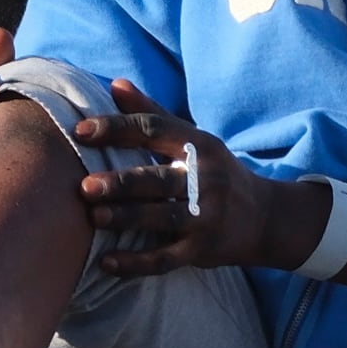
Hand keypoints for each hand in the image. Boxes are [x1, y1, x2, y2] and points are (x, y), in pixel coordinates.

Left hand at [71, 81, 284, 277]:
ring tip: (94, 218)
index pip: (154, 130)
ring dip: (127, 218)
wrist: (265, 218)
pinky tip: (106, 263)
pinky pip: (166, 259)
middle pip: (158, 179)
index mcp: (199, 146)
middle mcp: (205, 179)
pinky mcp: (203, 250)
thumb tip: (115, 84)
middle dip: (121, 183)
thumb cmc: (215, 173)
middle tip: (84, 186)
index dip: (117, 128)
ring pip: (162, 218)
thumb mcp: (194, 139)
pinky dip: (136, 263)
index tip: (81, 131)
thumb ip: (153, 113)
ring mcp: (206, 217)